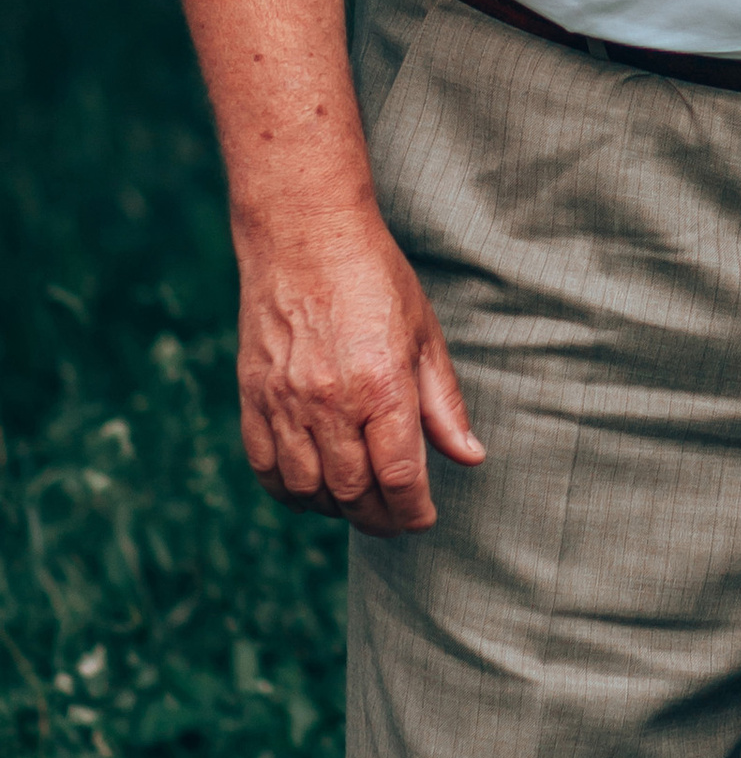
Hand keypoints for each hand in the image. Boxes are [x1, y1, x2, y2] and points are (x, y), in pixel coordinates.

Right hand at [233, 204, 483, 536]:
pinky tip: (312, 489)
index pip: (400, 477)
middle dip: (379, 518)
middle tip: (395, 520)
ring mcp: (285, 403)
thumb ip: (444, 404)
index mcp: (381, 386)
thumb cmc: (374, 280)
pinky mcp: (253, 398)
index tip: (424, 520)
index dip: (414, 511)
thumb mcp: (423, 336)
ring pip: (307, 489)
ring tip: (357, 503)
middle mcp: (330, 402)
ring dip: (335, 508)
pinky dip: (289, 491)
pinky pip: (265, 469)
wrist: (305, 236)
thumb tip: (469, 457)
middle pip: (353, 492)